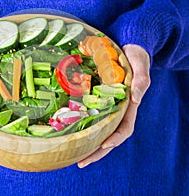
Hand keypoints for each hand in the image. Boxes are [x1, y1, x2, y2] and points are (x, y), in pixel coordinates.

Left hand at [78, 44, 150, 167]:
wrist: (126, 47)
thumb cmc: (134, 56)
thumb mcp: (139, 64)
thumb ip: (141, 80)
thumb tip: (135, 100)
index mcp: (129, 105)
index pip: (124, 128)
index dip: (115, 139)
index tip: (103, 145)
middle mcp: (118, 110)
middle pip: (109, 136)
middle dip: (97, 151)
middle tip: (80, 162)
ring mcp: (107, 107)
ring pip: (99, 131)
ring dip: (88, 145)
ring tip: (72, 156)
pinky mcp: (98, 101)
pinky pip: (91, 118)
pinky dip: (83, 129)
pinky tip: (70, 133)